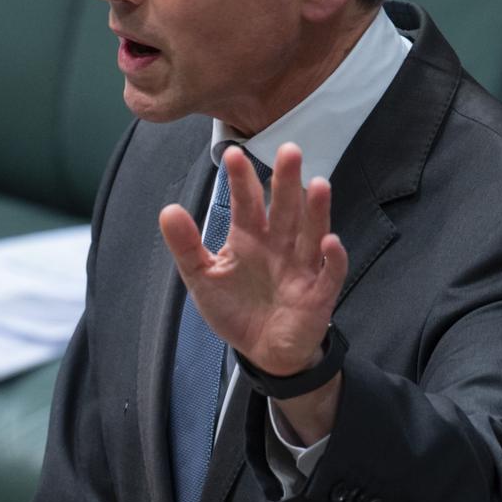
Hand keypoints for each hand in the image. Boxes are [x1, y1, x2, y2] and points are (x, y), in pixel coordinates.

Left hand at [159, 143, 347, 376]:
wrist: (263, 351)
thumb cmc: (236, 308)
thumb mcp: (203, 277)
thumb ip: (187, 245)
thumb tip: (168, 209)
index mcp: (250, 238)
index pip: (246, 203)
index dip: (242, 181)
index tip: (233, 155)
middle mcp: (278, 245)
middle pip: (284, 208)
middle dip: (286, 181)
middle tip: (289, 150)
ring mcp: (301, 266)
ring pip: (311, 232)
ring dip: (316, 210)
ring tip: (317, 184)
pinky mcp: (318, 292)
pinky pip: (329, 272)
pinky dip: (333, 257)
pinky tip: (330, 241)